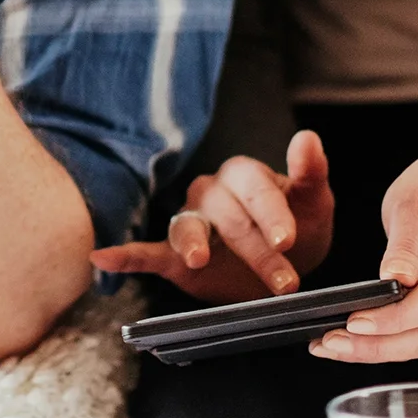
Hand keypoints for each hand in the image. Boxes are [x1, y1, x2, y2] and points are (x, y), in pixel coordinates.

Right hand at [88, 131, 332, 301]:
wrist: (286, 265)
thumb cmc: (300, 226)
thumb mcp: (314, 202)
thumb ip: (310, 172)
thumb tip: (308, 137)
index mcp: (244, 175)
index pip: (253, 186)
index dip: (270, 212)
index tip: (287, 239)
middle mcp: (212, 192)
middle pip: (226, 214)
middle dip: (255, 248)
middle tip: (284, 280)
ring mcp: (191, 221)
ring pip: (188, 228)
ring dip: (195, 245)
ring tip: (198, 261)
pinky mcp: (174, 254)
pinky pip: (147, 251)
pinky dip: (124, 255)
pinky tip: (102, 257)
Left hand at [309, 135, 417, 363]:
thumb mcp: (417, 201)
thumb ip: (406, 241)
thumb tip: (394, 278)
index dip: (394, 319)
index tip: (356, 322)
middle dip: (376, 347)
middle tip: (330, 344)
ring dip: (376, 352)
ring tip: (329, 346)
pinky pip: (416, 336)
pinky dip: (384, 343)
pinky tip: (350, 340)